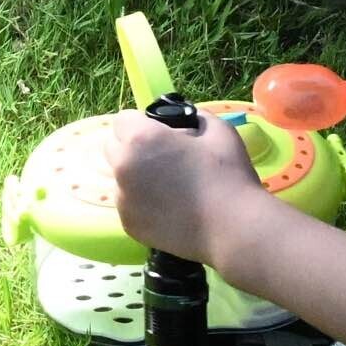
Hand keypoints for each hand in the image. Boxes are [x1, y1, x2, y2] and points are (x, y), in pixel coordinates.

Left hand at [104, 108, 267, 265]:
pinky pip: (127, 204)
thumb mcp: (218, 131)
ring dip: (135, 175)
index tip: (159, 133)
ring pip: (118, 177)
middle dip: (131, 146)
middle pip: (113, 147)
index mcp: (140, 138)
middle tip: (161, 157)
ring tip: (166, 186)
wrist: (232, 228)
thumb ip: (196, 117)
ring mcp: (123, 199)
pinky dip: (140, 202)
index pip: (122, 119)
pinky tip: (167, 207)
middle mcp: (123, 166)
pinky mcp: (128, 224)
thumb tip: (187, 119)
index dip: (140, 123)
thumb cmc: (227, 174)